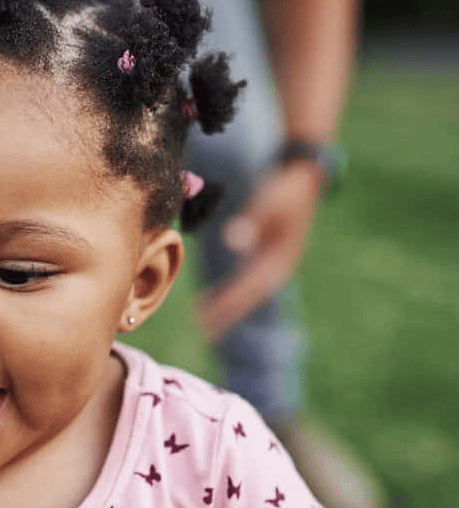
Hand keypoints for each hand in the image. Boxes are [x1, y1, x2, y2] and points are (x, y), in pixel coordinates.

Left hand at [199, 162, 324, 340]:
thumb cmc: (284, 188)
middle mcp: (279, 264)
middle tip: (202, 331)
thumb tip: (231, 240)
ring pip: (248, 290)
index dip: (227, 304)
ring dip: (227, 305)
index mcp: (281, 258)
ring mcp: (276, 260)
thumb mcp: (269, 203)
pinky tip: (218, 297)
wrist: (303, 175)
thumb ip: (252, 222)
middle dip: (226, 313)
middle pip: (249, 296)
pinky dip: (233, 290)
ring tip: (203, 319)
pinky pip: (248, 278)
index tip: (207, 318)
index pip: (249, 288)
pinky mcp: (269, 253)